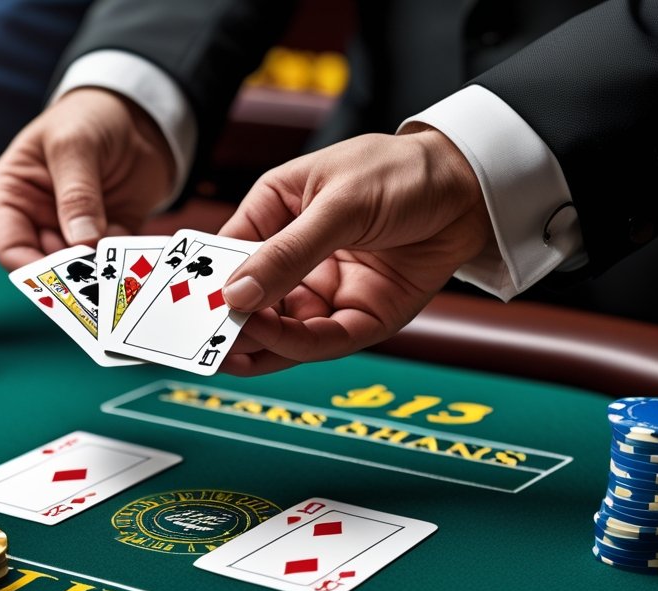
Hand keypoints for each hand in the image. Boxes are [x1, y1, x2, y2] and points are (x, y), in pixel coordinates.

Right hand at [0, 88, 174, 269]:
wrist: (138, 113)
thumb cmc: (89, 117)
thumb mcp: (75, 145)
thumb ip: (76, 193)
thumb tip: (82, 241)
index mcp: (11, 197)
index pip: (11, 248)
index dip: (34, 271)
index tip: (67, 279)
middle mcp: (38, 221)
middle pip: (48, 268)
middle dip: (75, 276)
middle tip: (104, 276)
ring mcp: (74, 233)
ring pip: (84, 272)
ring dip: (105, 274)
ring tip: (126, 268)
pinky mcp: (110, 238)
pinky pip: (117, 263)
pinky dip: (129, 265)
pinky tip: (143, 259)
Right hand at [217, 128, 494, 375]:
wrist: (471, 187)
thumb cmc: (401, 172)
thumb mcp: (338, 203)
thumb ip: (288, 251)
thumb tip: (237, 292)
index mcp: (277, 215)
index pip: (230, 257)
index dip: (207, 283)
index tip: (186, 306)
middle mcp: (298, 258)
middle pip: (253, 302)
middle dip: (229, 324)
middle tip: (204, 341)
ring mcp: (328, 290)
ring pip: (282, 329)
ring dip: (258, 342)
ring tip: (232, 350)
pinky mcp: (360, 316)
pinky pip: (323, 339)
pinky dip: (297, 345)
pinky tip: (275, 342)